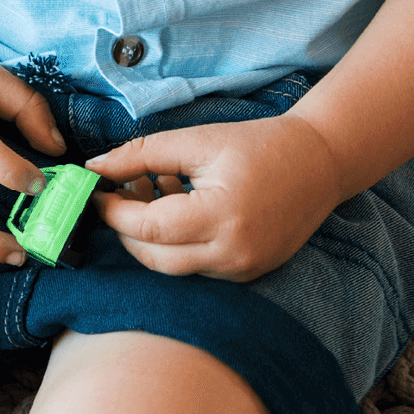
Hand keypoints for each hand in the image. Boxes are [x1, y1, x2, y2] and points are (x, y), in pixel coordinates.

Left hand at [85, 114, 342, 282]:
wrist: (319, 163)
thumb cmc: (256, 144)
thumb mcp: (195, 141)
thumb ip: (140, 155)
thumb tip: (95, 169)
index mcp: (220, 217)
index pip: (147, 229)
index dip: (114, 211)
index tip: (94, 191)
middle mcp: (233, 255)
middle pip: (154, 258)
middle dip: (125, 227)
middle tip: (116, 191)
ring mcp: (242, 270)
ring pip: (173, 266)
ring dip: (150, 235)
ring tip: (151, 189)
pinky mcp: (248, 273)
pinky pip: (196, 266)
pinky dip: (177, 242)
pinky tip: (178, 205)